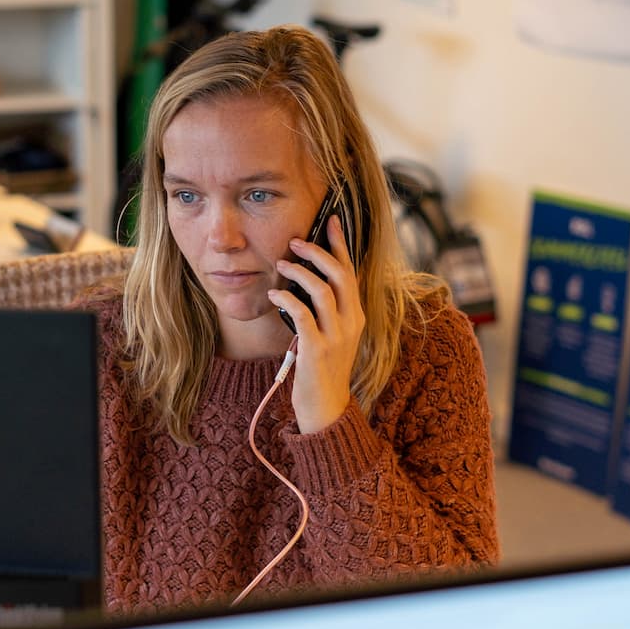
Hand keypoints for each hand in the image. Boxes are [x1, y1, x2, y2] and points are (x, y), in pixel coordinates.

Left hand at [268, 214, 365, 434]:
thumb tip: (304, 278)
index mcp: (356, 315)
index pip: (351, 271)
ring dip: (299, 273)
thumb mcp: (332, 335)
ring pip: (321, 291)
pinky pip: (302, 315)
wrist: (326, 408)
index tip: (331, 220)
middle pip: (340, 275)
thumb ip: (325, 309)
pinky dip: (287, 299)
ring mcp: (336, 336)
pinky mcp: (317, 350)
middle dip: (318, 252)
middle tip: (296, 241)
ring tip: (281, 265)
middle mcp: (351, 322)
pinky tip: (274, 293)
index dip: (341, 244)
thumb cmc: (322, 369)